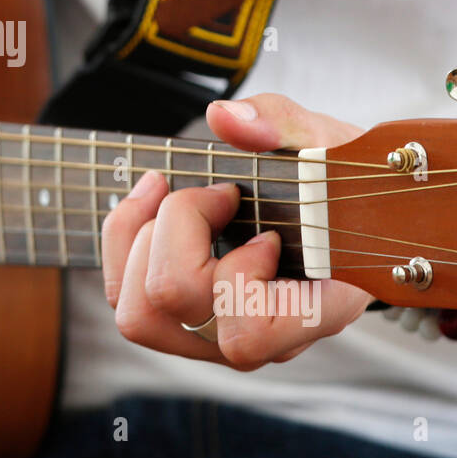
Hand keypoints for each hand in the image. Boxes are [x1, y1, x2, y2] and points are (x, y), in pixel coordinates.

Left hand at [100, 93, 372, 369]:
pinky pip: (121, 295)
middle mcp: (259, 339)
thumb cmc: (335, 182)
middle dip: (181, 229)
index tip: (265, 230)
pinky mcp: (177, 316)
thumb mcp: (324, 141)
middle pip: (179, 307)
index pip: (249, 332)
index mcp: (312, 313)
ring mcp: (214, 334)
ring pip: (137, 316)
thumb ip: (281, 124)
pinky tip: (152, 197)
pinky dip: (123, 238)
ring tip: (168, 193)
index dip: (238, 273)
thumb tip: (224, 118)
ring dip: (139, 240)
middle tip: (218, 194)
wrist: (334, 204)